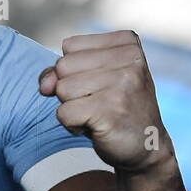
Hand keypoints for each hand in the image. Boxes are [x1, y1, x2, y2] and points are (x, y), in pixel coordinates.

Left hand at [38, 31, 172, 173]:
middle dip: (71, 89)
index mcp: (127, 43)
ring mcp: (122, 84)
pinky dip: (72, 125)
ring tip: (97, 114)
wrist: (146, 146)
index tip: (100, 85)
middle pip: (63, 66)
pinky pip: (64, 113)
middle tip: (98, 102)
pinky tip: (95, 127)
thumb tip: (45, 85)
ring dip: (72, 108)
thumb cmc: (116, 108)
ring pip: (62, 89)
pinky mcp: (111, 110)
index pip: (70, 46)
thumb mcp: (93, 77)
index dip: (74, 71)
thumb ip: (62, 70)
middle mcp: (130, 59)